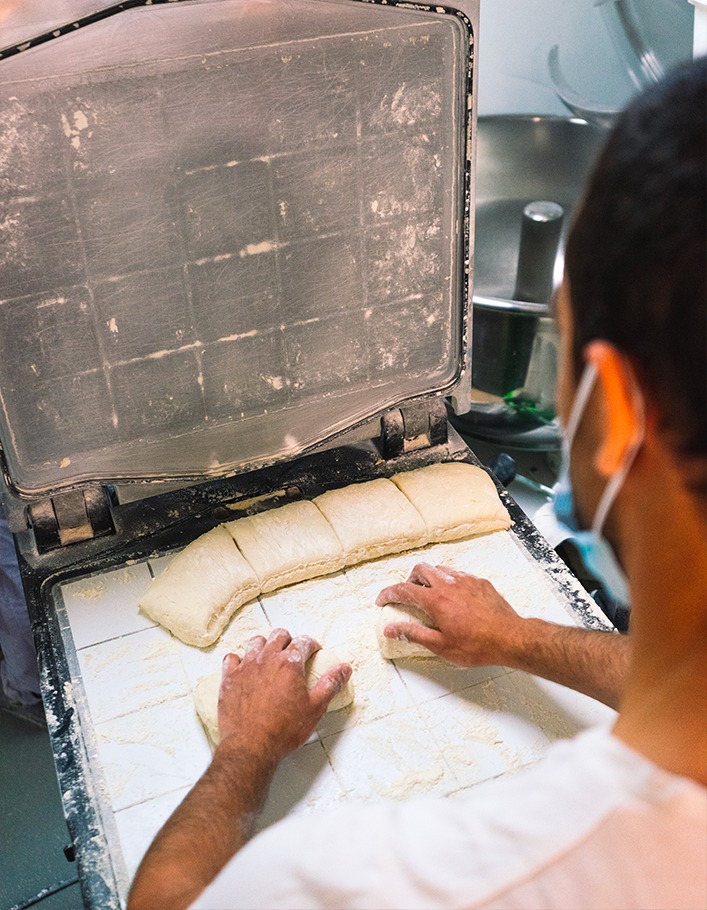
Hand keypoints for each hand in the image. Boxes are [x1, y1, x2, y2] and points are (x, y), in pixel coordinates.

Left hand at [218, 629, 351, 764]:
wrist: (250, 747)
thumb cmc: (283, 730)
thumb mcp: (315, 708)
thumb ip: (331, 684)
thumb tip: (344, 669)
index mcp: (289, 663)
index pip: (303, 641)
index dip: (312, 645)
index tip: (314, 652)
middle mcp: (267, 659)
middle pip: (279, 635)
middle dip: (289, 640)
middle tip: (293, 654)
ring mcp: (245, 667)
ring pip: (256, 642)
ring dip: (265, 645)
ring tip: (270, 657)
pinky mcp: (228, 679)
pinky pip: (231, 658)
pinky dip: (239, 659)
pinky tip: (244, 668)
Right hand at [375, 562, 526, 666]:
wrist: (511, 638)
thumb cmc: (478, 645)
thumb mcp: (440, 646)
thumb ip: (413, 634)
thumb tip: (391, 629)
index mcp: (436, 600)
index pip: (403, 590)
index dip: (388, 594)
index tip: (382, 600)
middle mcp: (449, 584)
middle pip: (420, 570)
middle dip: (409, 580)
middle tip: (408, 596)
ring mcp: (466, 580)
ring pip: (439, 569)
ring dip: (429, 578)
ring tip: (431, 596)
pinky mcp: (480, 581)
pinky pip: (458, 573)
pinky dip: (449, 580)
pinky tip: (454, 597)